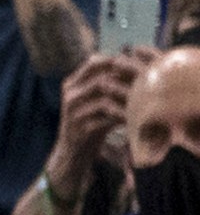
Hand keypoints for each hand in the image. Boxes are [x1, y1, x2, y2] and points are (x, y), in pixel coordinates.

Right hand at [49, 50, 147, 180]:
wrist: (74, 151)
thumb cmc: (91, 122)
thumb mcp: (96, 100)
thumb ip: (108, 83)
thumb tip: (136, 65)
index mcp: (72, 83)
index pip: (95, 62)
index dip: (118, 64)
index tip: (138, 70)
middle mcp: (70, 94)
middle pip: (101, 78)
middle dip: (126, 82)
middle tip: (145, 86)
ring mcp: (72, 111)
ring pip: (104, 97)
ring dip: (126, 99)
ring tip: (143, 103)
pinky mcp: (78, 127)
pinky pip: (104, 118)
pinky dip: (121, 117)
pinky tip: (133, 119)